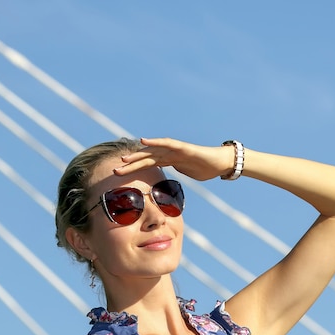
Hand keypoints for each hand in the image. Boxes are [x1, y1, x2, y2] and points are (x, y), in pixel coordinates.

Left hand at [113, 137, 234, 181]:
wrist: (220, 162)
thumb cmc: (204, 169)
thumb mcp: (185, 176)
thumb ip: (176, 179)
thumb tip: (167, 193)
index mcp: (168, 161)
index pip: (147, 165)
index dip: (134, 170)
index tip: (120, 177)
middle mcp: (169, 154)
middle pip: (146, 159)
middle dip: (131, 165)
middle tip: (114, 171)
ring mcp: (175, 150)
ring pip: (153, 152)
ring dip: (138, 156)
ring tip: (124, 160)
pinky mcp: (183, 148)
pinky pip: (167, 144)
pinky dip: (155, 143)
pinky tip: (143, 142)